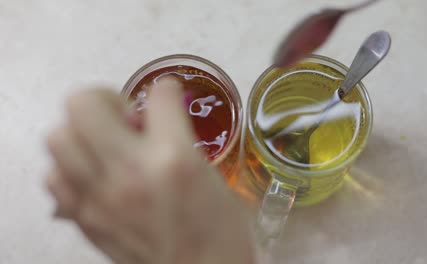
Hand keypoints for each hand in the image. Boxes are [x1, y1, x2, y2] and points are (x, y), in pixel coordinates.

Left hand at [46, 77, 253, 263]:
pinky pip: (54, 177)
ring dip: (82, 131)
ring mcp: (101, 197)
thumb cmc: (219, 228)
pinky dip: (69, 168)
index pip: (158, 95)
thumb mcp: (210, 174)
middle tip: (124, 117)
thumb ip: (179, 138)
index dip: (166, 90)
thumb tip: (155, 116)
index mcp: (175, 158)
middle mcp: (131, 172)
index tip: (167, 98)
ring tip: (105, 144)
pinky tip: (94, 174)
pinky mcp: (86, 219)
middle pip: (83, 104)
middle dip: (105, 99)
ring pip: (58, 137)